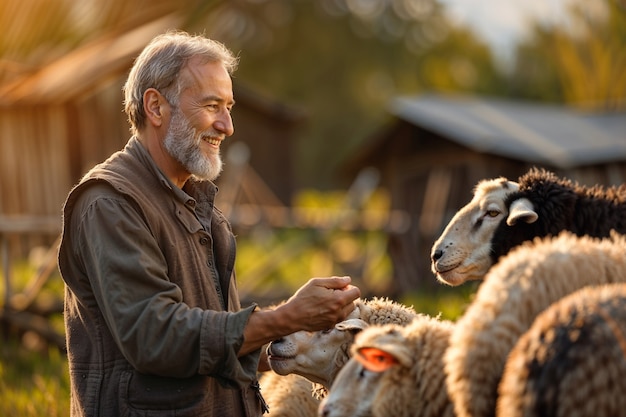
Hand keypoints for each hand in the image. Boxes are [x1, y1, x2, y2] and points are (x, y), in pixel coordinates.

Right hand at [239, 276, 359, 355]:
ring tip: (327, 302)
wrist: (293, 316)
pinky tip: (322, 310)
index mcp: (338, 300)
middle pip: (353, 302)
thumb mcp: (317, 283)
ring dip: (342, 305)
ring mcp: (335, 321)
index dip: (349, 287)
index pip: (356, 292)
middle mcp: (340, 312)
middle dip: (346, 296)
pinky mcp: (330, 326)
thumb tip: (348, 280)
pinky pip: (339, 317)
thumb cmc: (303, 297)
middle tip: (331, 294)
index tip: (339, 287)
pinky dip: (335, 313)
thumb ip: (335, 281)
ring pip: (347, 311)